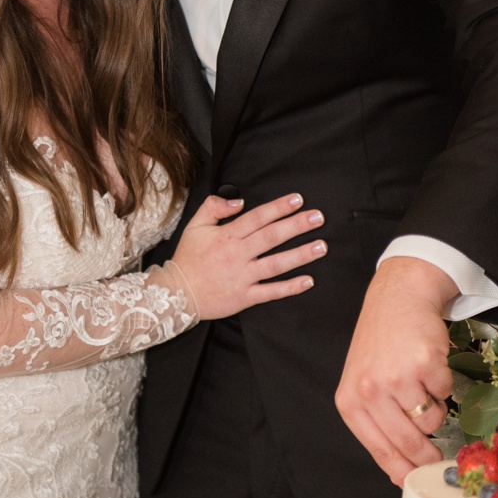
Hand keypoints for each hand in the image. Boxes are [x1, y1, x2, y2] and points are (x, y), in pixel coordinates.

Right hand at [168, 192, 326, 319]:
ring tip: (321, 246)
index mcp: (226, 236)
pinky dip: (290, 287)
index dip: (278, 207)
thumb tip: (238, 201)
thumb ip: (213, 207)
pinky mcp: (245, 297)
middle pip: (271, 237)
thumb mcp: (194, 226)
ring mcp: (243, 277)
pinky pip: (271, 292)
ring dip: (300, 254)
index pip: (257, 218)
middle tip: (318, 217)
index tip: (297, 200)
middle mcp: (238, 255)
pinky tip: (308, 280)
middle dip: (297, 226)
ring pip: (276, 263)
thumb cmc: (188, 259)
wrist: (176, 292)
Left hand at [336, 256, 458, 482]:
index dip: (404, 473)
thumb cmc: (380, 346)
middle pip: (409, 443)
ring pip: (431, 421)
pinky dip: (443, 385)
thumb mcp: (364, 386)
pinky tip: (428, 365)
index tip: (420, 485)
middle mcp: (369, 391)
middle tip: (440, 459)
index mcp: (350, 403)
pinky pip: (446, 394)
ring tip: (420, 384)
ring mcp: (396, 378)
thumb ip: (378, 425)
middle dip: (428, 457)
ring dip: (434, 409)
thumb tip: (401, 474)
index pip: (380, 451)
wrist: (396, 300)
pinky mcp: (424, 364)